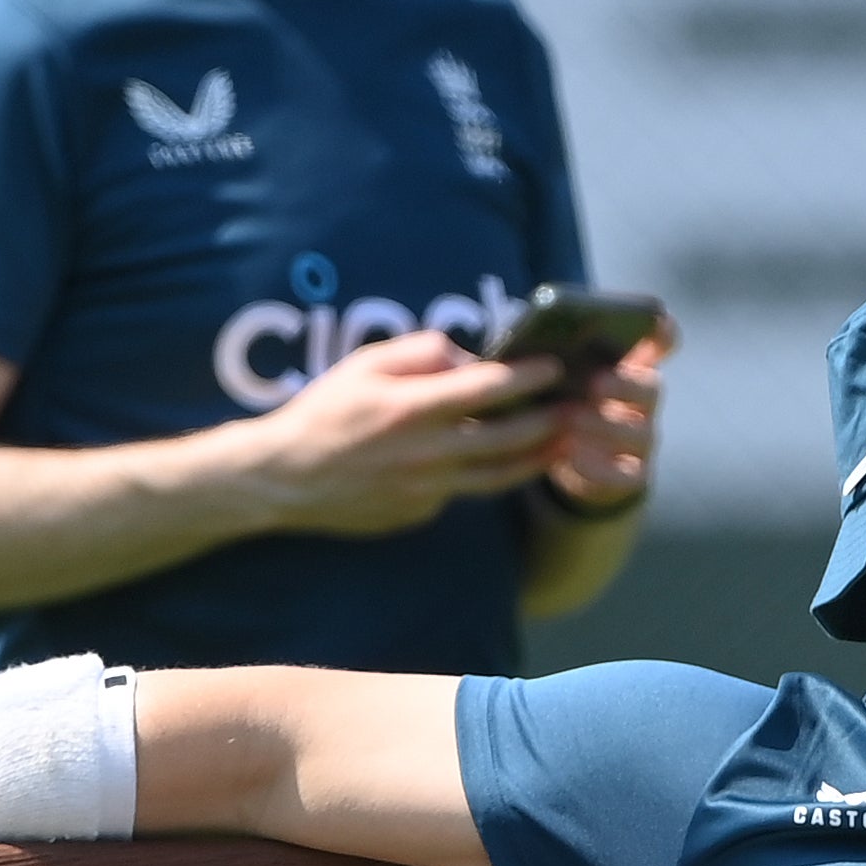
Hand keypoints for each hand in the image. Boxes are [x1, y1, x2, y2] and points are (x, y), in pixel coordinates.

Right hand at [242, 328, 565, 536]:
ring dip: (536, 459)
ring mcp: (427, 490)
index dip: (526, 377)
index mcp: (413, 409)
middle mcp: (427, 453)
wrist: (288, 477)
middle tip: (578, 409)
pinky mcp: (422, 512)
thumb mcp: (365, 365)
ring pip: (497, 476)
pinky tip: (506, 462)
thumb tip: (467, 358)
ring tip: (563, 443)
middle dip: (548, 422)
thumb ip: (420, 353)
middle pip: (507, 439)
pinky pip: (462, 490)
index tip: (552, 366)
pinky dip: (485, 475)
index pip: (487, 390)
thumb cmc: (325, 412)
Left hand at [539, 326, 669, 513]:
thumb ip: (554, 356)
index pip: (660, 342)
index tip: (656, 321)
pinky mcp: (634, 475)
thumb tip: (529, 343)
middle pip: (652, 387)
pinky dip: (601, 466)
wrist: (567, 459)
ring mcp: (643, 439)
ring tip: (571, 421)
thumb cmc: (560, 402)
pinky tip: (573, 456)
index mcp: (630, 366)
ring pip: (641, 432)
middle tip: (595, 382)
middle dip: (625, 384)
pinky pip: (627, 474)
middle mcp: (644, 401)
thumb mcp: (555, 375)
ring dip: (606, 426)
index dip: (663, 332)